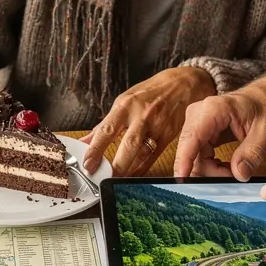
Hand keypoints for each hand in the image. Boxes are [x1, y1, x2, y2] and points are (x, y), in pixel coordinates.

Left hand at [81, 66, 215, 175]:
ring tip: (115, 181)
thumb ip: (104, 124)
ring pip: (142, 154)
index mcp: (125, 106)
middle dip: (116, 165)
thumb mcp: (124, 101)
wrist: (181, 84)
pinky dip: (141, 169)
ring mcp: (157, 127)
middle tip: (103, 178)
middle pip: (128, 145)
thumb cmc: (149, 92)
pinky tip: (131, 176)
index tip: (87, 164)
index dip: (96, 148)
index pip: (107, 129)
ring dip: (128, 170)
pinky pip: (153, 157)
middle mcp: (141, 116)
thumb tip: (84, 141)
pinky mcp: (168, 136)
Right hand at [174, 78, 265, 180]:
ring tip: (233, 171)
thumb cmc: (265, 108)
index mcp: (213, 109)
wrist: (263, 98)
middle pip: (190, 152)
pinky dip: (211, 166)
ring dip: (211, 170)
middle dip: (209, 171)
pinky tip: (226, 167)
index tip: (182, 180)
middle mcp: (198, 114)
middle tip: (233, 178)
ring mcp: (195, 122)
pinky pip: (196, 155)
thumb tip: (239, 175)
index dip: (185, 160)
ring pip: (192, 157)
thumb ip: (253, 152)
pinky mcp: (197, 131)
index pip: (192, 137)